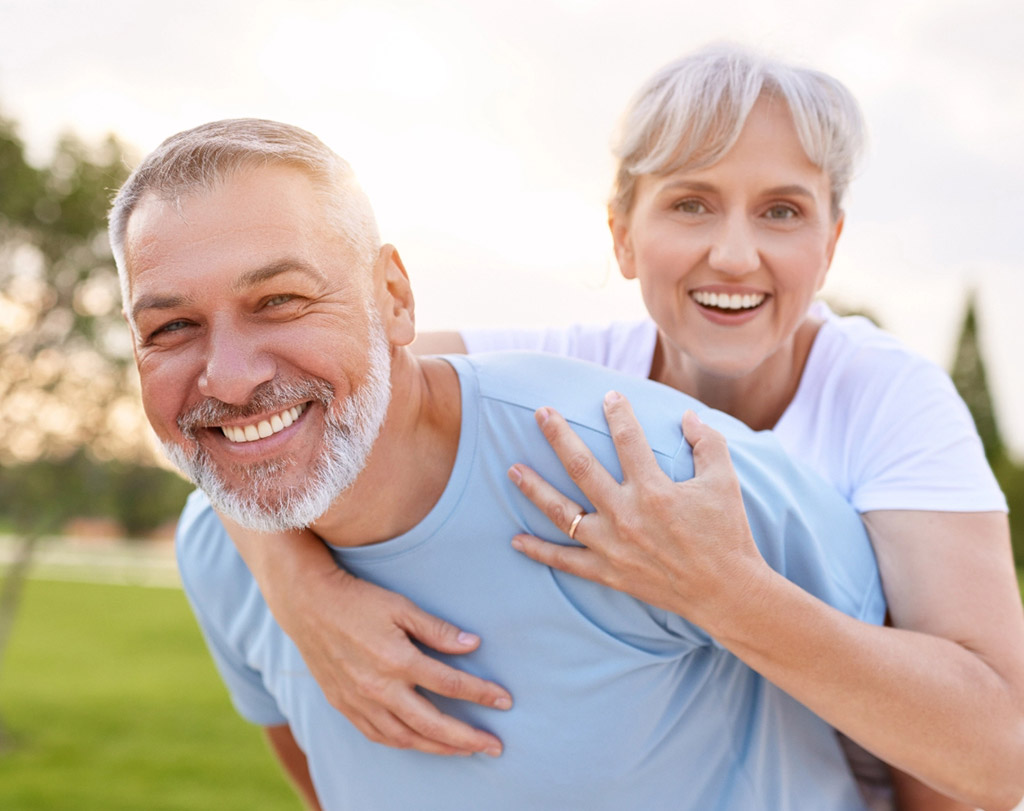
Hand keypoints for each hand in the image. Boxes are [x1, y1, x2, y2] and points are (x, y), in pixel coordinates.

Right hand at [287, 566, 511, 756]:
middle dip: (468, 738)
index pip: (450, 684)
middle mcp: (379, 688)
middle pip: (432, 724)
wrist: (307, 605)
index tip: (505, 700)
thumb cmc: (358, 600)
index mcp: (397, 660)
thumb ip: (437, 629)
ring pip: (406, 738)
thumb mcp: (402, 606)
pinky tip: (420, 743)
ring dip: (439, 748)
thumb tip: (473, 645)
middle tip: (495, 747)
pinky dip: (404, 743)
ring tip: (465, 750)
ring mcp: (359, 702)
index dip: (481, 693)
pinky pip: (379, 736)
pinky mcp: (344, 706)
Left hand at [507, 391, 767, 629]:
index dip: (619, 414)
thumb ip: (707, 443)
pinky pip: (565, 562)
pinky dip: (539, 552)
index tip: (610, 396)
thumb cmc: (727, 533)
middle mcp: (626, 516)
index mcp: (654, 491)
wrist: (726, 592)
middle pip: (581, 468)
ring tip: (513, 469)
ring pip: (561, 513)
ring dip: (534, 488)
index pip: (629, 441)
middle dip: (559, 437)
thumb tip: (687, 415)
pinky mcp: (608, 573)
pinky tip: (516, 539)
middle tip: (541, 413)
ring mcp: (612, 546)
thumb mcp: (724, 481)